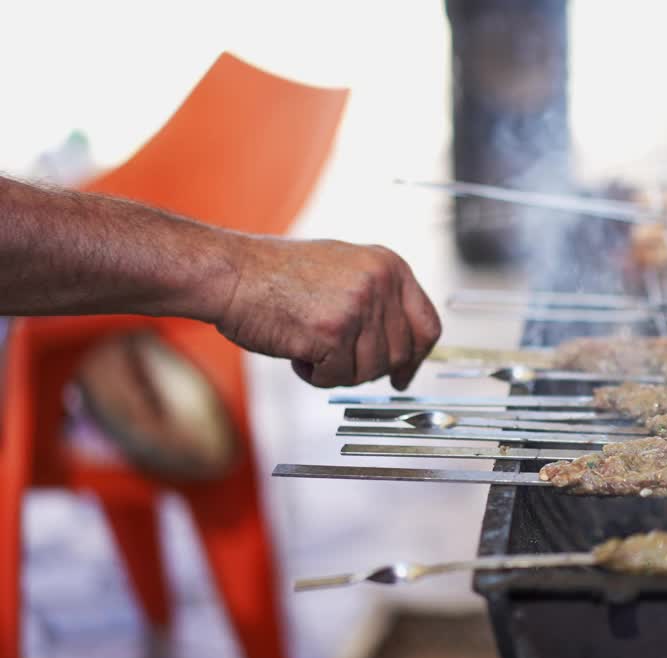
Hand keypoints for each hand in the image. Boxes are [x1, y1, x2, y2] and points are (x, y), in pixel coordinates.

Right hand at [215, 237, 439, 388]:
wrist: (232, 274)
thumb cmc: (278, 276)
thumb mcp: (346, 271)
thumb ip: (381, 300)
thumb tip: (407, 347)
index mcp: (390, 265)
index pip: (427, 325)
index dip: (417, 358)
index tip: (404, 375)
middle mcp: (381, 282)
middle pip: (398, 355)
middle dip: (367, 366)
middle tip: (334, 356)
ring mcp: (359, 306)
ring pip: (370, 371)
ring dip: (338, 370)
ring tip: (309, 343)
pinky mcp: (334, 332)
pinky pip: (338, 378)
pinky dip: (315, 375)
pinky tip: (297, 350)